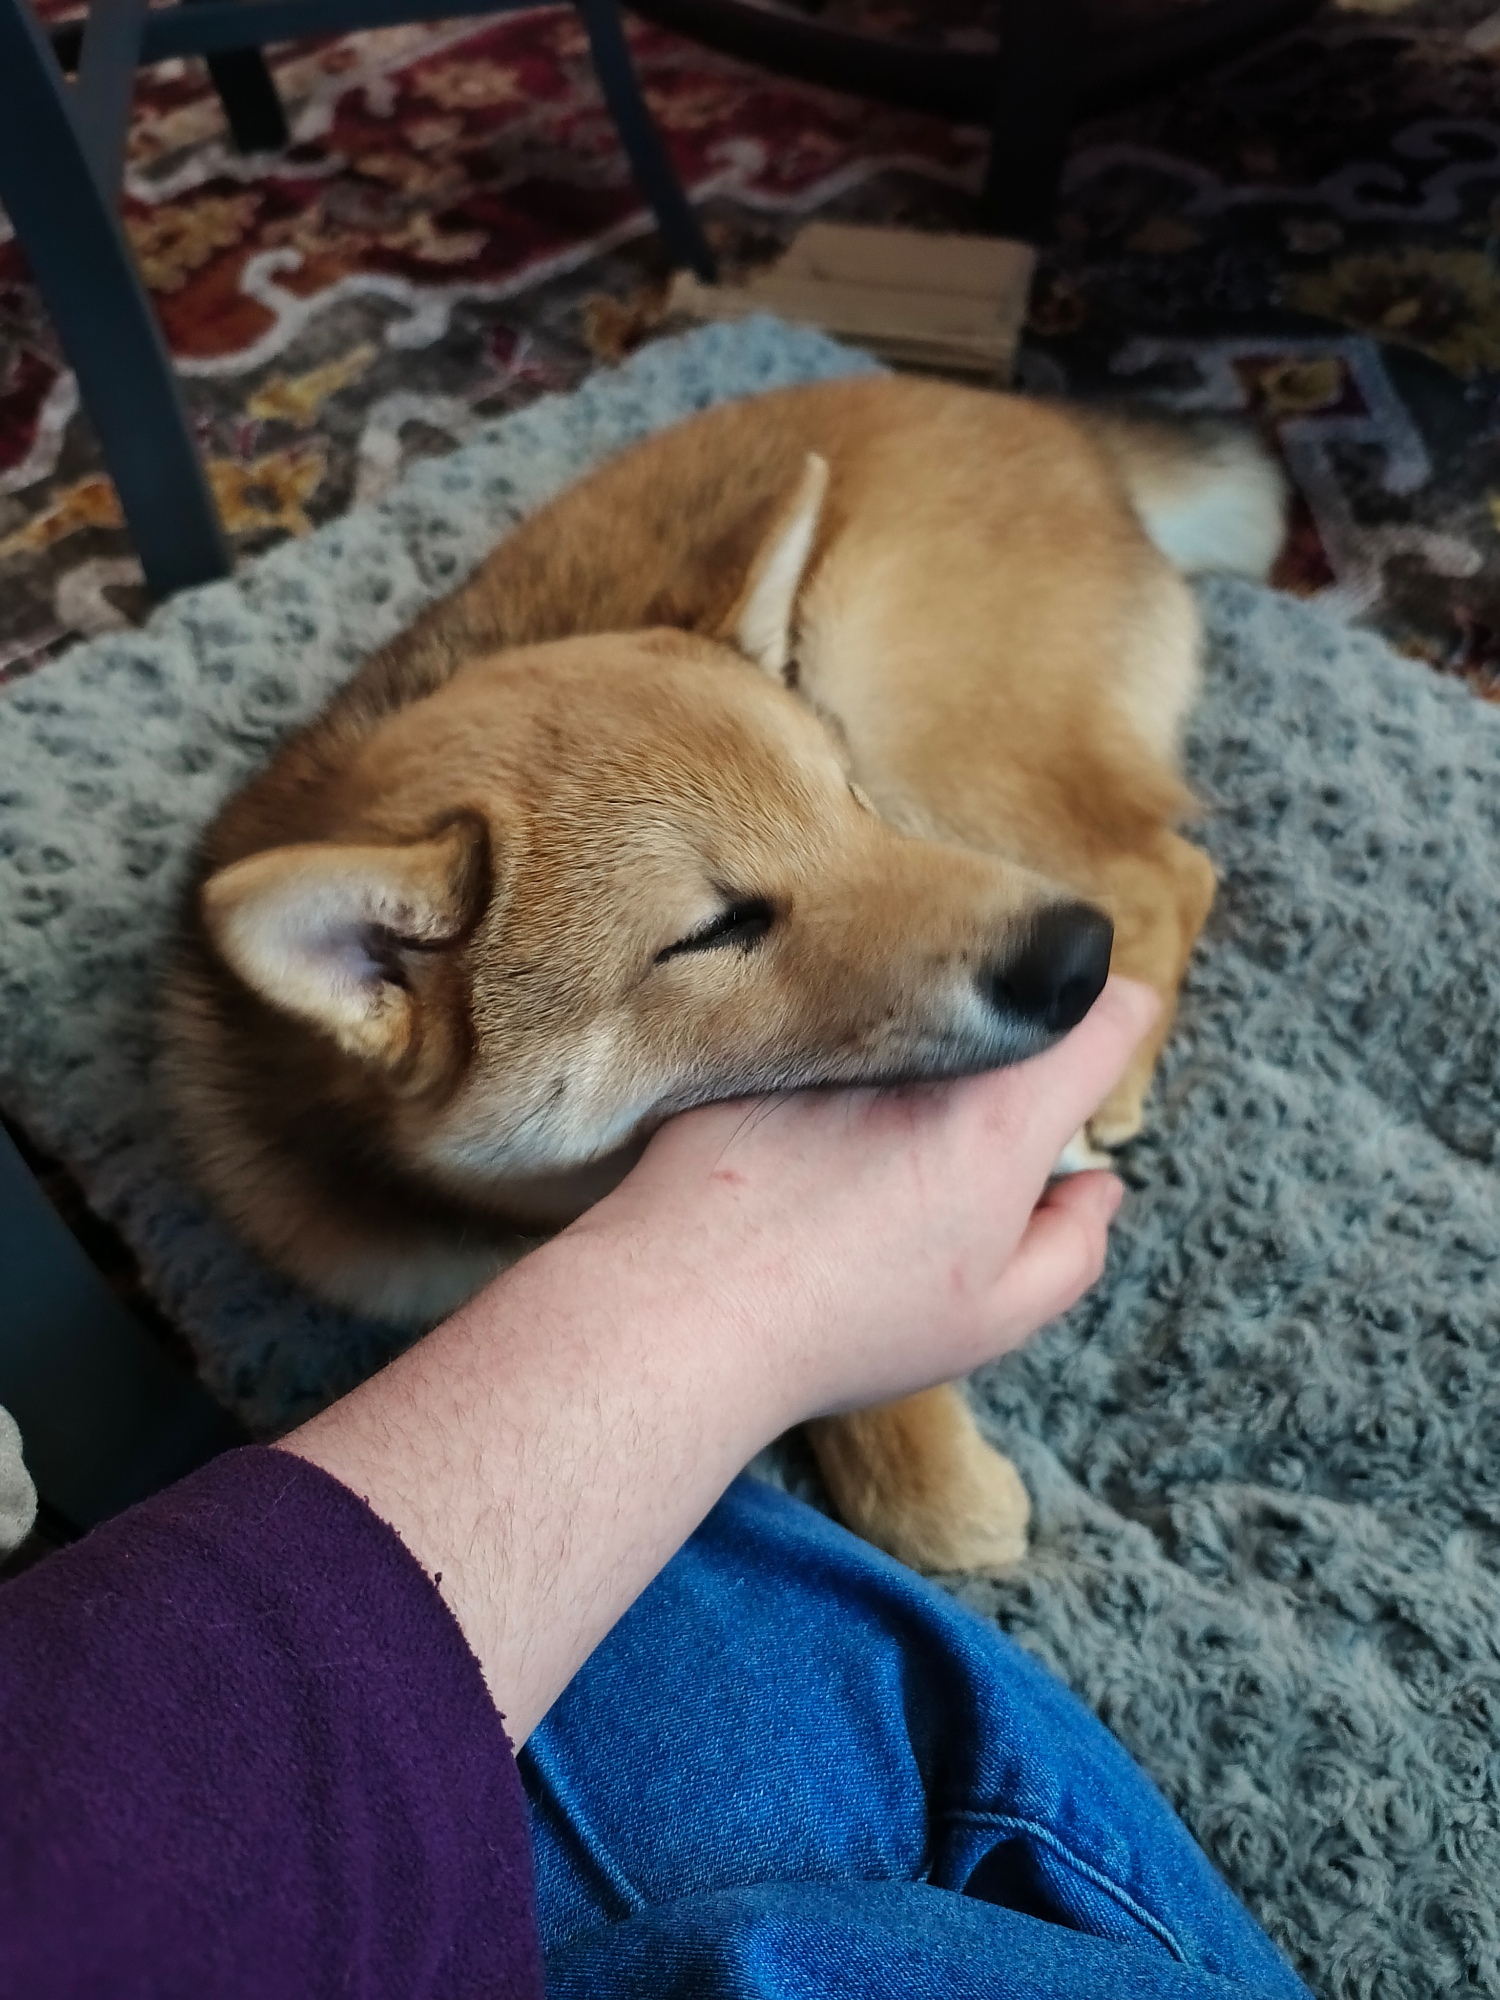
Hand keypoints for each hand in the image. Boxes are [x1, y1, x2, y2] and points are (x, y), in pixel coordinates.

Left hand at [283, 975, 1157, 1736]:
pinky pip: (830, 1030)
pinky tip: (805, 1142)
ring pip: (916, 1011)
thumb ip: (1075, 1245)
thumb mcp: (995, 1318)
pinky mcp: (766, 1044)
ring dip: (925, 1052)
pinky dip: (838, 1067)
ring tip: (886, 1138)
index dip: (1116, 1025)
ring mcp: (842, 1038)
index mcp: (1002, 1116)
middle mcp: (927, 1055)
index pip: (1106, 1016)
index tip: (1097, 1051)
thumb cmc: (846, 1323)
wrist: (685, 1306)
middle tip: (995, 1117)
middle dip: (1023, 1045)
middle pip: (1009, 1006)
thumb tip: (1096, 1189)